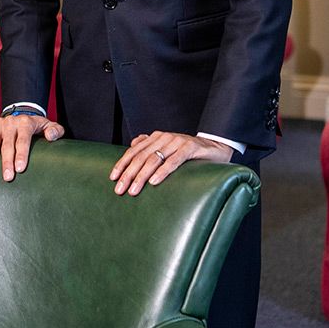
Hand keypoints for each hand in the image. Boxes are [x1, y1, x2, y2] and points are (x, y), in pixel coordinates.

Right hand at [0, 113, 63, 181]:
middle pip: (7, 144)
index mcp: (25, 122)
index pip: (23, 140)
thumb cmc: (36, 126)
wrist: (21, 112)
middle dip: (6, 162)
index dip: (21, 154)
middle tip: (8, 178)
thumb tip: (51, 137)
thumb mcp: (49, 125)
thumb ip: (55, 131)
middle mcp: (10, 122)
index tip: (20, 169)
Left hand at [110, 131, 232, 196]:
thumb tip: (133, 144)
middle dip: (128, 174)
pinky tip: (154, 182)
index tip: (113, 178)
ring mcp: (177, 141)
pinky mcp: (190, 148)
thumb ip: (151, 146)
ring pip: (154, 159)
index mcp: (156, 137)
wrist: (215, 147)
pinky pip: (174, 161)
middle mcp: (164, 137)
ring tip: (134, 190)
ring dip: (142, 176)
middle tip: (120, 190)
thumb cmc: (189, 152)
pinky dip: (163, 172)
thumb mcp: (167, 149)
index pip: (134, 151)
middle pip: (141, 157)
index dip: (122, 164)